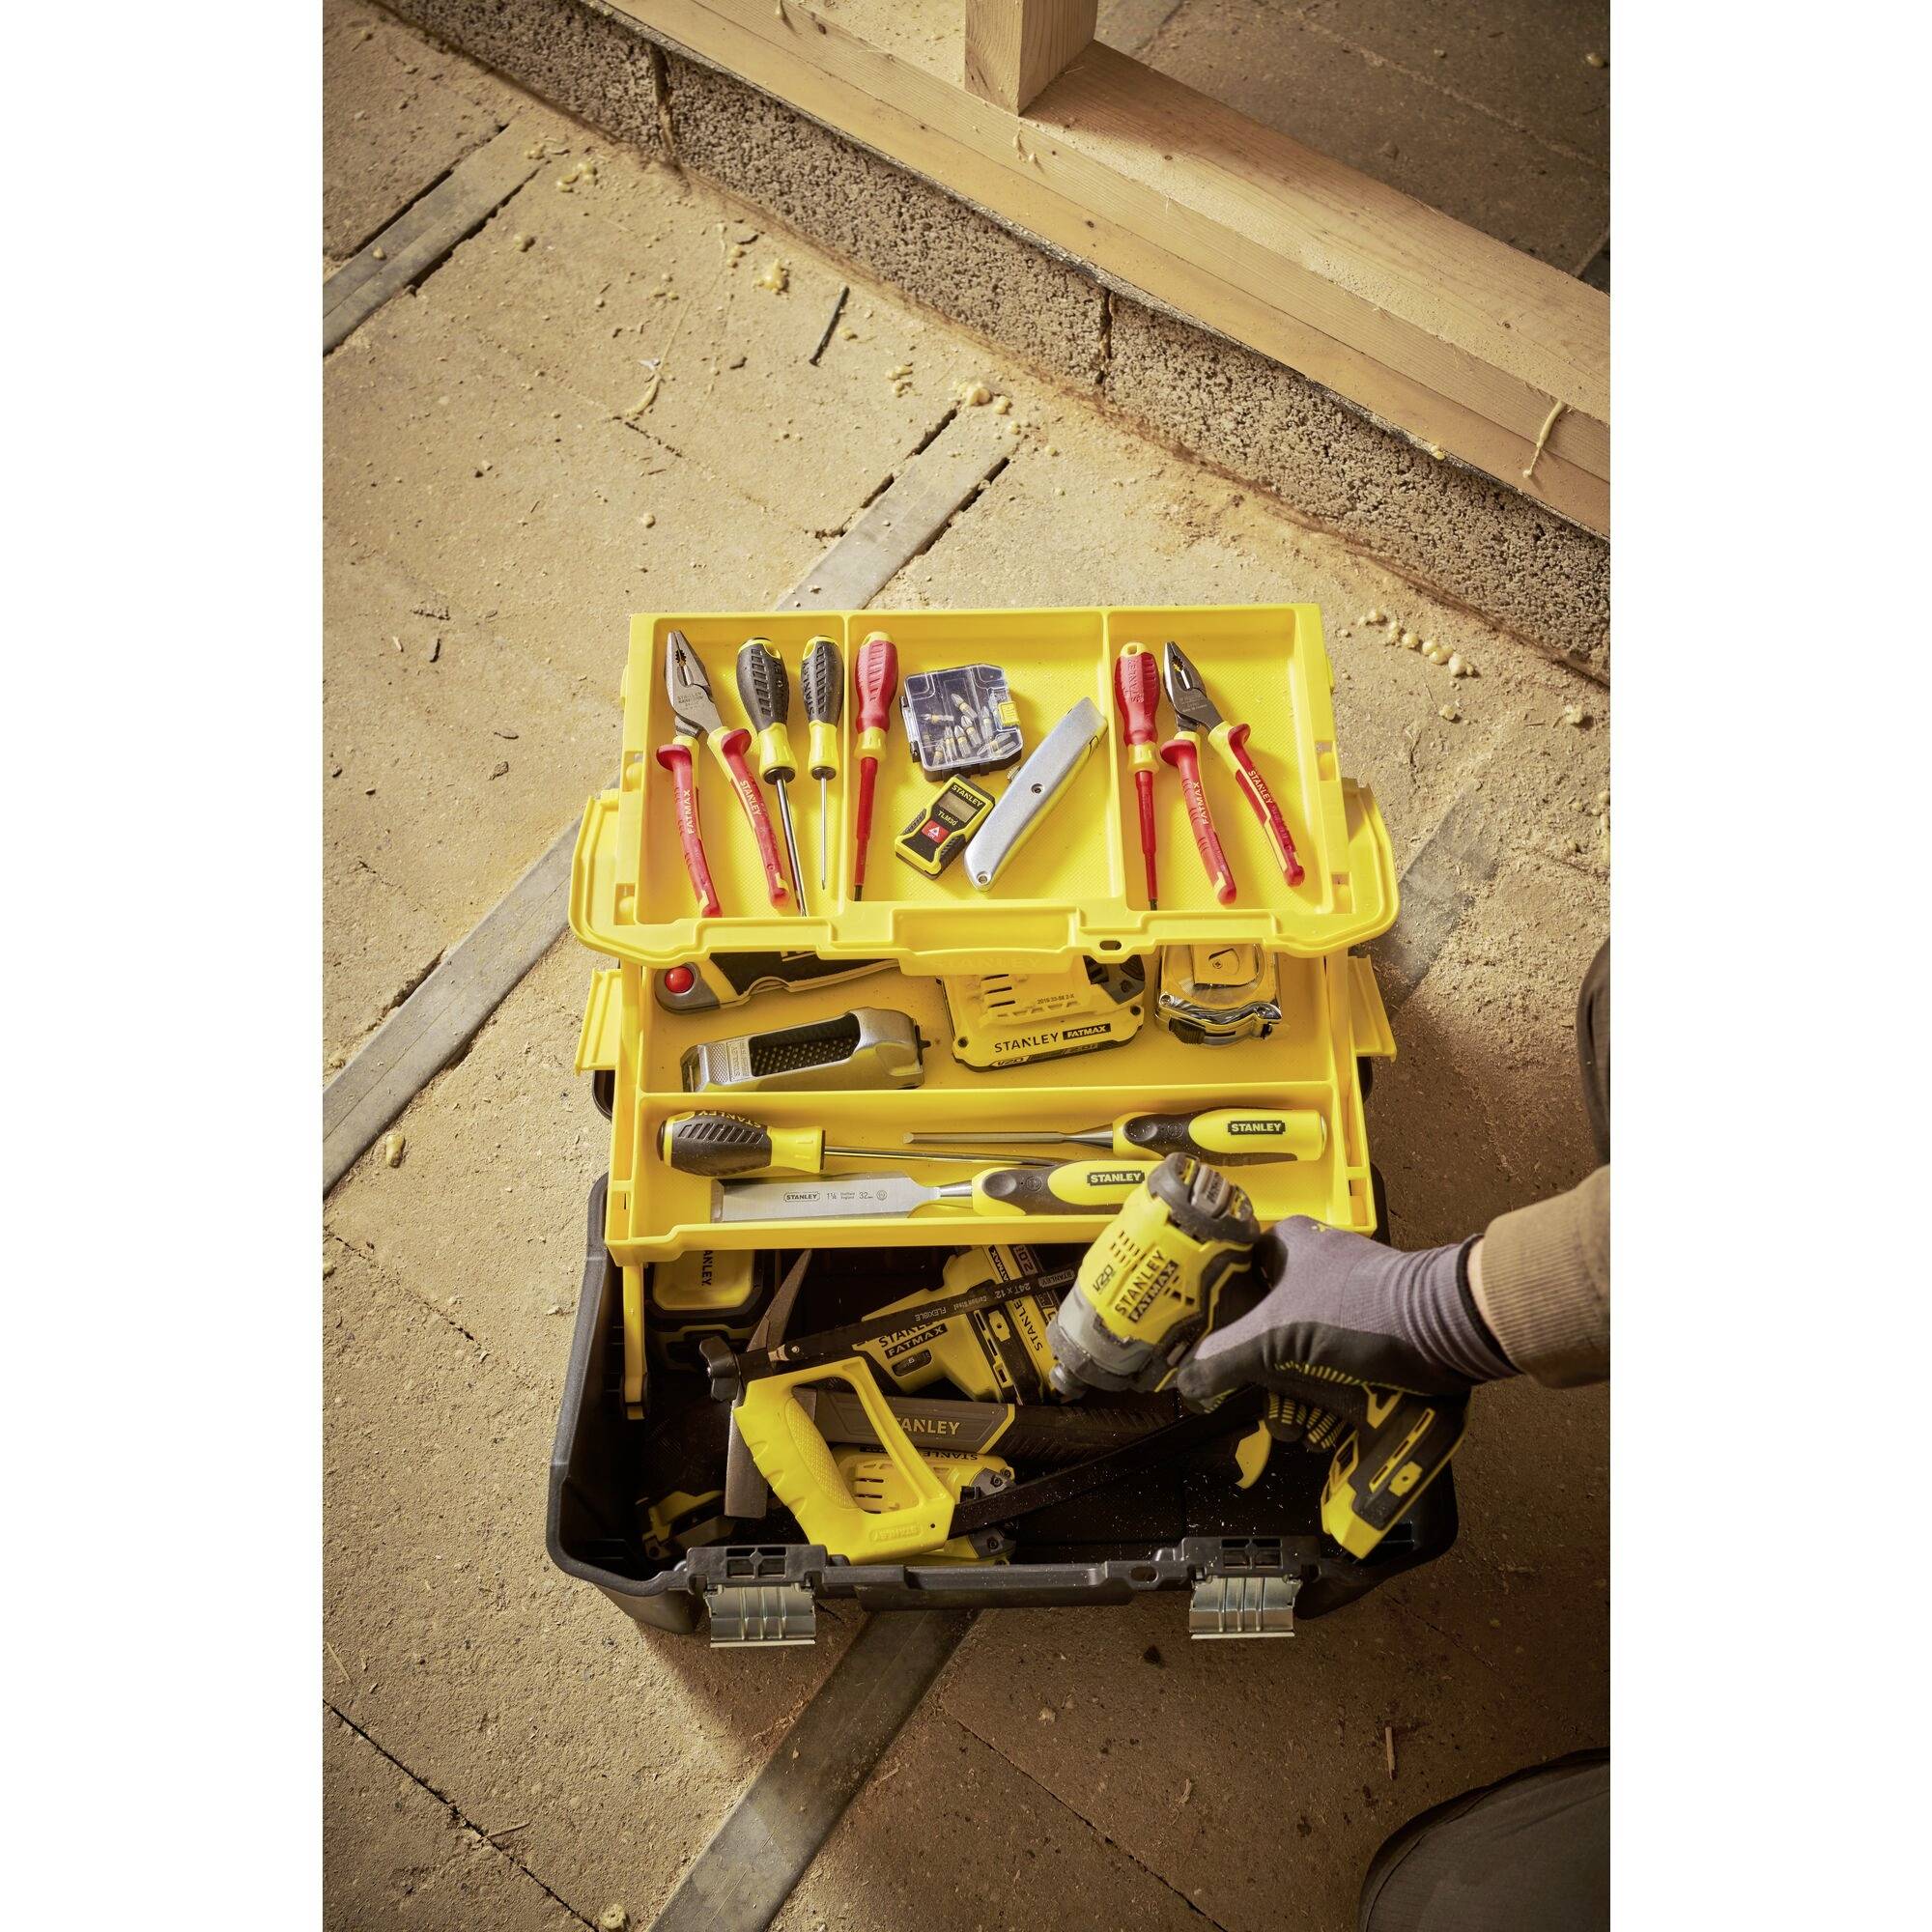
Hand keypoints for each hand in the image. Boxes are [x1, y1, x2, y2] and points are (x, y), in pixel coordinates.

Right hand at [1173, 1217, 1515, 1412]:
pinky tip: (1318, 1428)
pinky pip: (1334, 1365)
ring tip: (1287, 1428)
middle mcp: (1315, 1264)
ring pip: (1299, 1348)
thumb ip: (1225, 1356)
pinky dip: (1324, 1397)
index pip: (1232, 1269)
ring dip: (1290, 1391)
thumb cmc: (1356, 1310)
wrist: (1444, 1330)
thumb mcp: (1277, 1333)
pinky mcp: (1374, 1331)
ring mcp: (1347, 1299)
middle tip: (1244, 1398)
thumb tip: (1186, 1383)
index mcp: (1288, 1243)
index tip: (1200, 1345)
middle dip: (1254, 1366)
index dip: (1213, 1307)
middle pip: (1264, 1317)